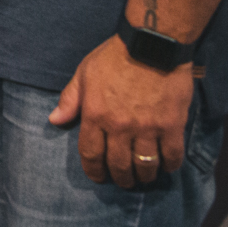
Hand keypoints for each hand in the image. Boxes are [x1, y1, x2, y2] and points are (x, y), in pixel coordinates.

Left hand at [49, 34, 195, 187]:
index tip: (98, 177)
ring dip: (144, 176)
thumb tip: (54, 120)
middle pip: (119, 165)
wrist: (151, 45)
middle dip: (120, 178)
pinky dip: (169, 165)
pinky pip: (172, 156)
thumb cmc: (114, 58)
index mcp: (95, 114)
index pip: (91, 154)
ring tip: (144, 176)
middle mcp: (120, 126)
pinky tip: (165, 165)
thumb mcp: (84, 74)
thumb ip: (70, 99)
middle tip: (124, 181)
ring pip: (145, 165)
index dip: (94, 170)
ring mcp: (147, 127)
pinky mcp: (172, 125)